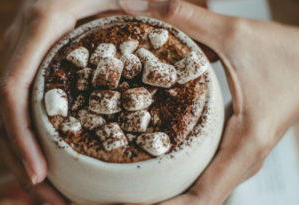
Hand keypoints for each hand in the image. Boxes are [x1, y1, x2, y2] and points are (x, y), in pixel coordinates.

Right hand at [0, 0, 119, 203]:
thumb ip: (123, 2)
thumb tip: (148, 14)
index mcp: (37, 32)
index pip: (13, 92)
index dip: (21, 137)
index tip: (39, 173)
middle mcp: (20, 51)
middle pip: (5, 118)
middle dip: (22, 162)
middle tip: (49, 199)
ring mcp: (22, 62)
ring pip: (7, 120)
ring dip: (23, 159)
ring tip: (49, 194)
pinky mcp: (30, 72)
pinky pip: (20, 111)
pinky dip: (30, 142)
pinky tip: (49, 164)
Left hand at [120, 0, 298, 203]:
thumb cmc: (288, 55)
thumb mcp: (237, 35)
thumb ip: (191, 20)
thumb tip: (140, 5)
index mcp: (245, 145)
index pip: (201, 199)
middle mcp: (242, 161)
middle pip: (195, 203)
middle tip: (116, 200)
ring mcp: (239, 158)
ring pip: (200, 194)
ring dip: (167, 198)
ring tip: (127, 194)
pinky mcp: (235, 150)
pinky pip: (205, 176)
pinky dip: (179, 183)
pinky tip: (154, 171)